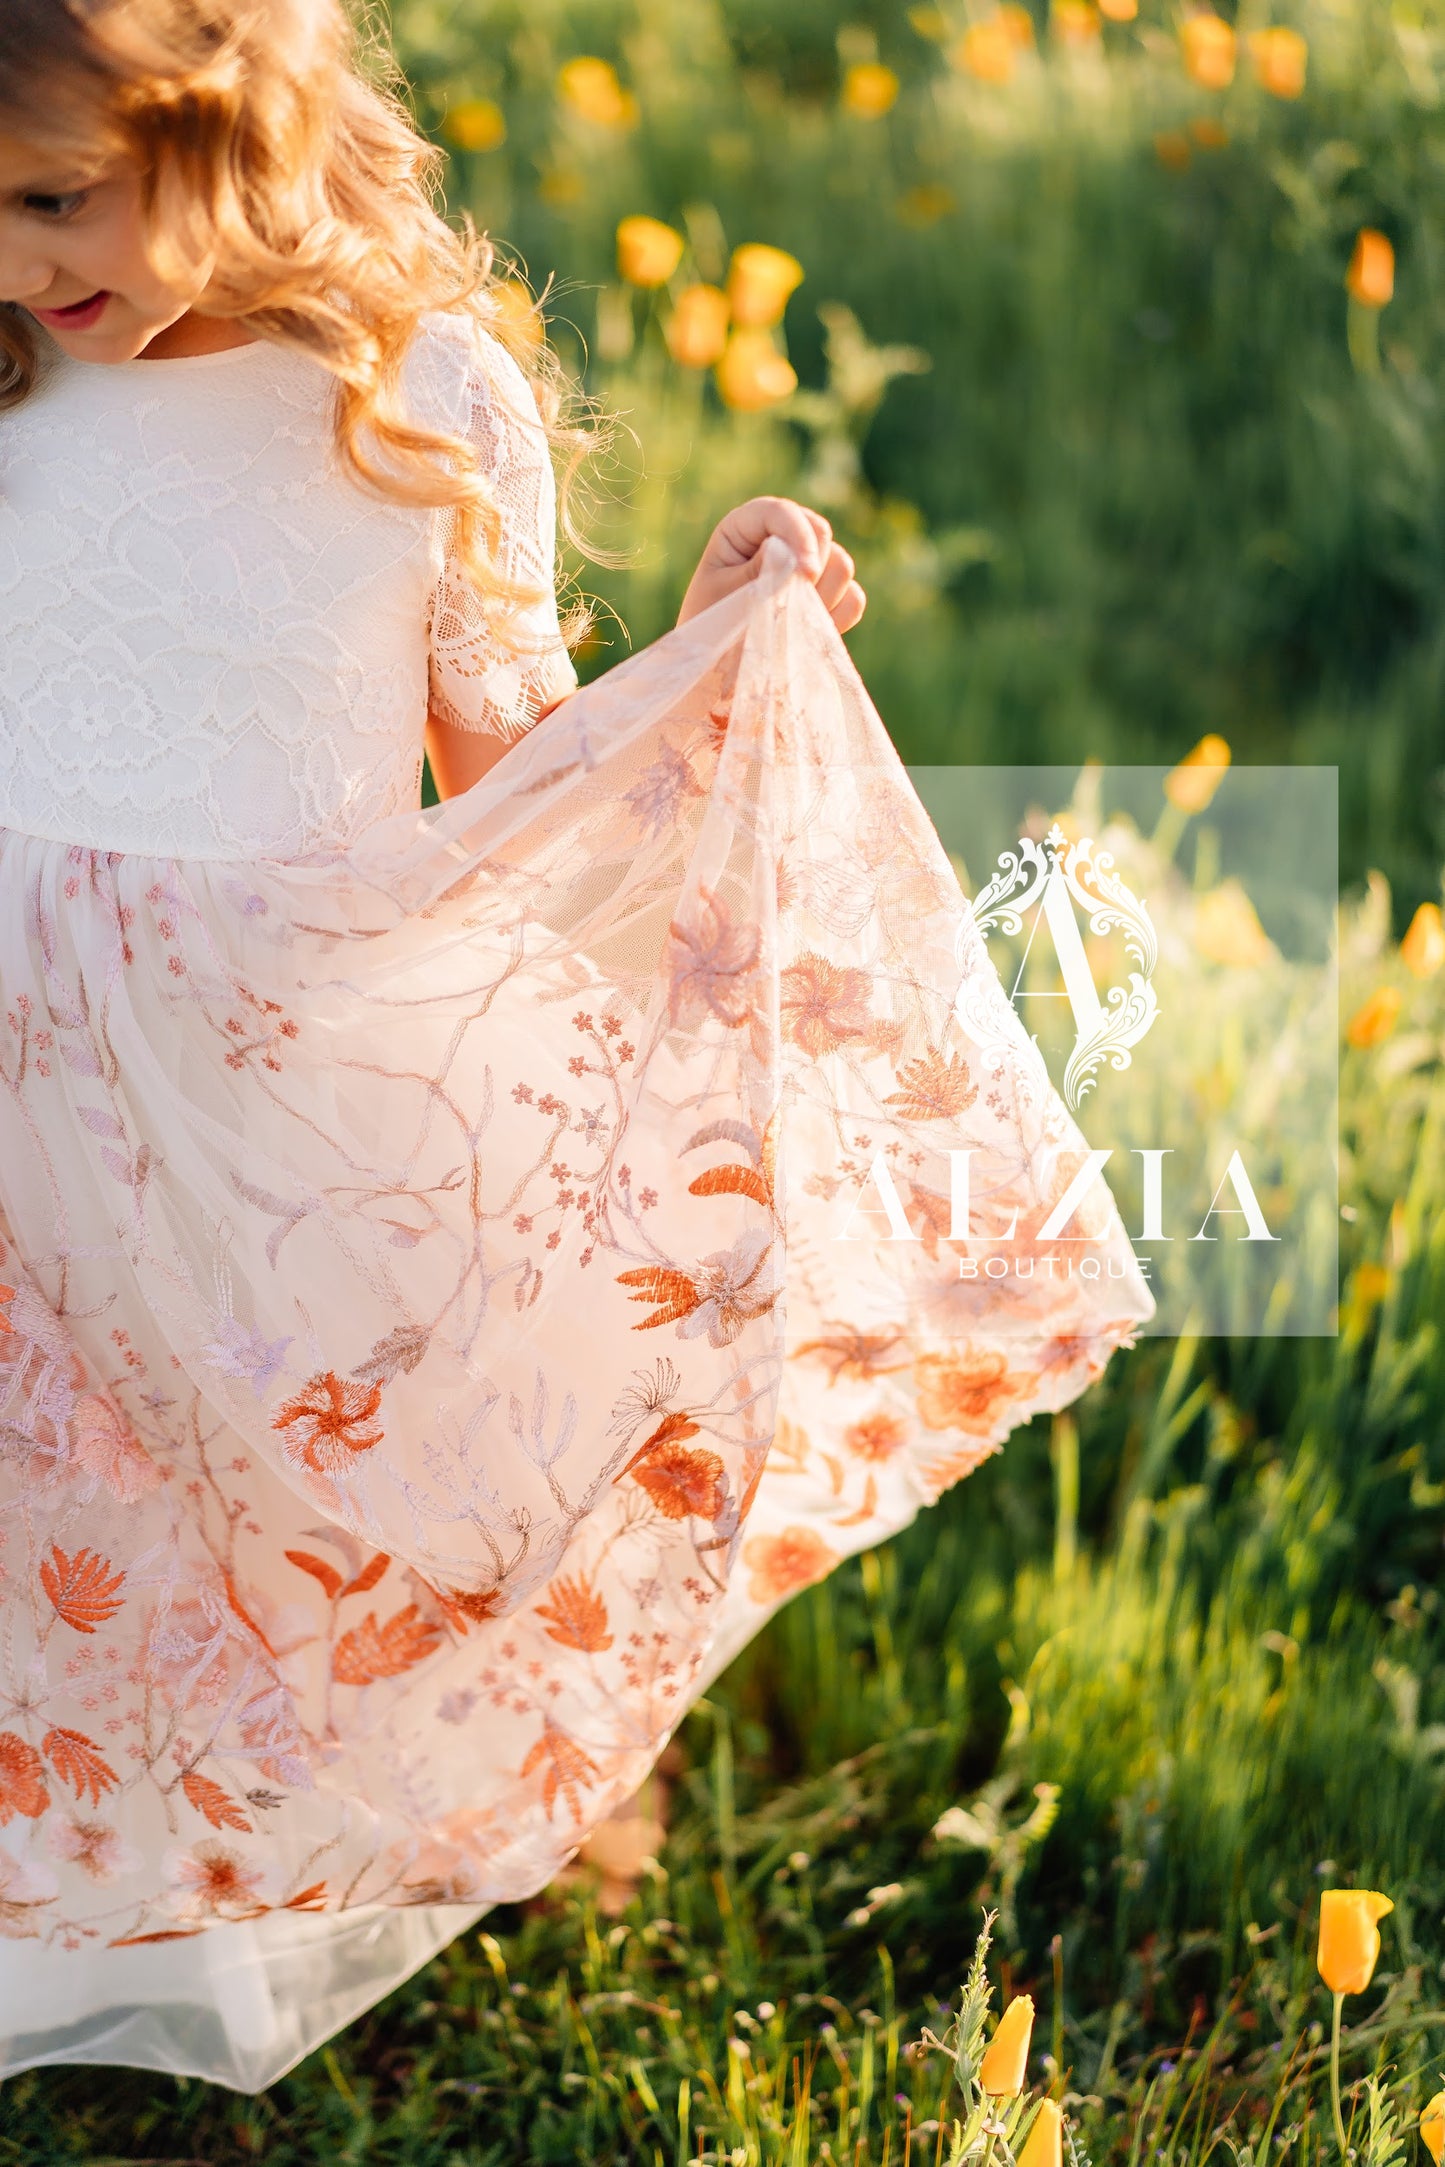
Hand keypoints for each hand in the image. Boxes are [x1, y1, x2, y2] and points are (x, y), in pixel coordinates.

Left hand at [676, 496, 866, 633]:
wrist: (717, 670)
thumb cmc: (711, 628)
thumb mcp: (726, 597)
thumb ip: (761, 572)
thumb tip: (798, 556)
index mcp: (745, 528)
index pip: (782, 513)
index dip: (800, 537)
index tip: (807, 574)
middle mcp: (781, 539)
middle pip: (821, 532)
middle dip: (810, 572)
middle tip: (785, 608)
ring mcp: (807, 567)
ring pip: (842, 565)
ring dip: (822, 598)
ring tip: (788, 624)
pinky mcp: (827, 597)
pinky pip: (854, 599)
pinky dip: (837, 618)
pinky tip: (807, 632)